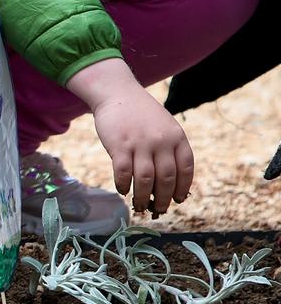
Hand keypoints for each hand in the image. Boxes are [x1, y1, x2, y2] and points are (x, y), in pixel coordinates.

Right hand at [69, 58, 193, 213]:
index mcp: (177, 137)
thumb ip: (169, 149)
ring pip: (145, 179)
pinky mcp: (119, 145)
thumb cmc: (141, 114)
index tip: (179, 200)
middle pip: (166, 179)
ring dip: (143, 197)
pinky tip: (122, 190)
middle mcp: (161, 141)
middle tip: (159, 209)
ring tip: (141, 206)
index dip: (183, 188)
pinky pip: (122, 172)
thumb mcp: (164, 127)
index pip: (186, 168)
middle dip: (164, 199)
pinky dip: (123, 185)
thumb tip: (168, 183)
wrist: (118, 93)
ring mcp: (140, 143)